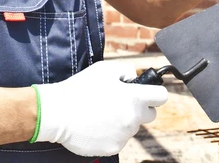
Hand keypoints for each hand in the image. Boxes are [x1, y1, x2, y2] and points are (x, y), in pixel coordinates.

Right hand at [33, 60, 167, 155]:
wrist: (57, 113)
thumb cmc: (80, 89)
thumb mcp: (105, 69)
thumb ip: (126, 71)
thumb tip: (134, 79)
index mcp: (134, 97)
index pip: (161, 96)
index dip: (155, 93)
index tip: (148, 93)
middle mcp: (133, 118)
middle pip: (150, 115)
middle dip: (140, 108)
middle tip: (121, 103)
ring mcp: (124, 135)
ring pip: (132, 127)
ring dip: (124, 121)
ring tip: (102, 113)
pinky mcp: (113, 148)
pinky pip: (119, 139)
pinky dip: (112, 134)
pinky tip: (96, 125)